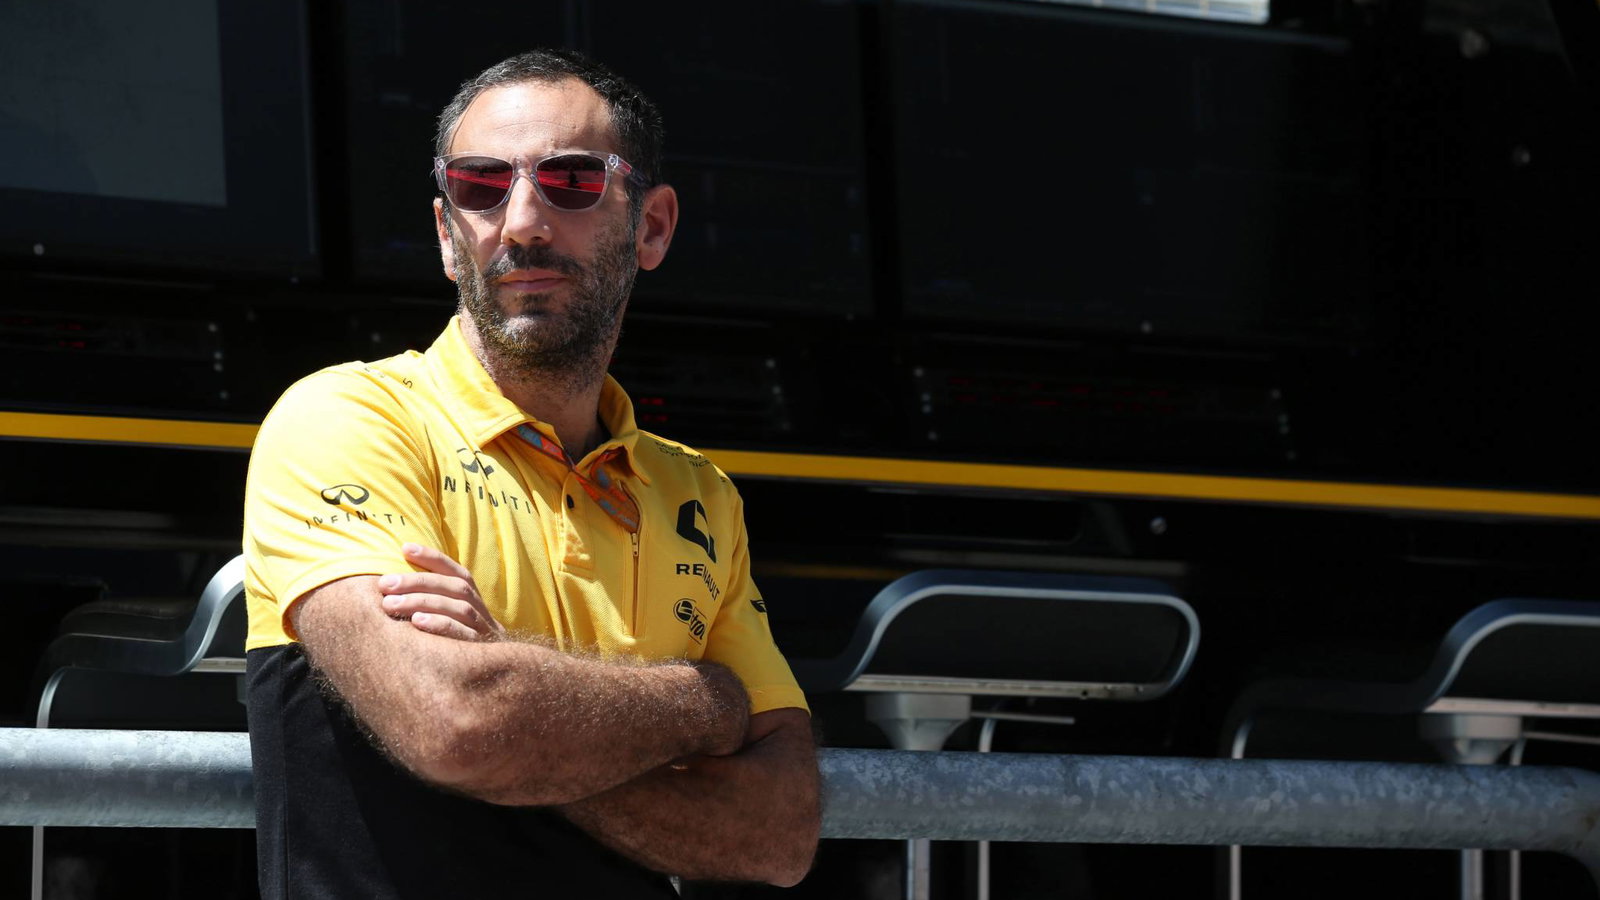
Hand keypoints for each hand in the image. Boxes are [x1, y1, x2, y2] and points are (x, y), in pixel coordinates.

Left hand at [379, 543, 505, 641]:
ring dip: (423, 601)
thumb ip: (430, 601)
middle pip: (454, 587)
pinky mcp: (481, 651)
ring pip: (458, 607)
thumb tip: (391, 583)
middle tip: (384, 584)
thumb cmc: (455, 643)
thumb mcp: (448, 619)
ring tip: (390, 604)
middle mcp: (481, 610)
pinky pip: (463, 634)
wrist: (493, 676)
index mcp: (473, 598)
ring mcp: (484, 630)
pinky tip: (415, 622)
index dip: (432, 558)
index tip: (404, 548)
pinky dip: (440, 624)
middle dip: (417, 582)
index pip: (456, 571)